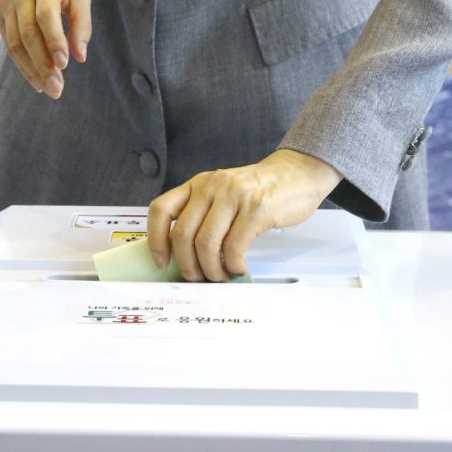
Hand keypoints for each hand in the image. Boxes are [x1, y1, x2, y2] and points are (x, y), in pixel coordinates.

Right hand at [0, 0, 91, 98]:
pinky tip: (36, 78)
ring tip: (49, 88)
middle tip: (57, 88)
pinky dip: (22, 63)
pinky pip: (8, 43)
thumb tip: (80, 57)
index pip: (45, 15)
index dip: (54, 40)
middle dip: (42, 64)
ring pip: (14, 43)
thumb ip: (82, 24)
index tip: (64, 64)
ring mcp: (5, 3)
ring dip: (31, 69)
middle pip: (27, 33)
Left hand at [147, 149, 342, 281]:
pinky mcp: (256, 208)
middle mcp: (212, 186)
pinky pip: (234, 247)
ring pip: (206, 244)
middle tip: (199, 278)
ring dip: (210, 270)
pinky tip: (238, 267)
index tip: (162, 261)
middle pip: (182, 234)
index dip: (155, 239)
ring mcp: (234, 196)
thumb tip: (184, 257)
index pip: (161, 209)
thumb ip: (203, 215)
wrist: (296, 173)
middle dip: (188, 266)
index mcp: (198, 184)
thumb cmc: (258, 190)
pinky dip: (232, 266)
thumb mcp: (222, 193)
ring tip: (220, 276)